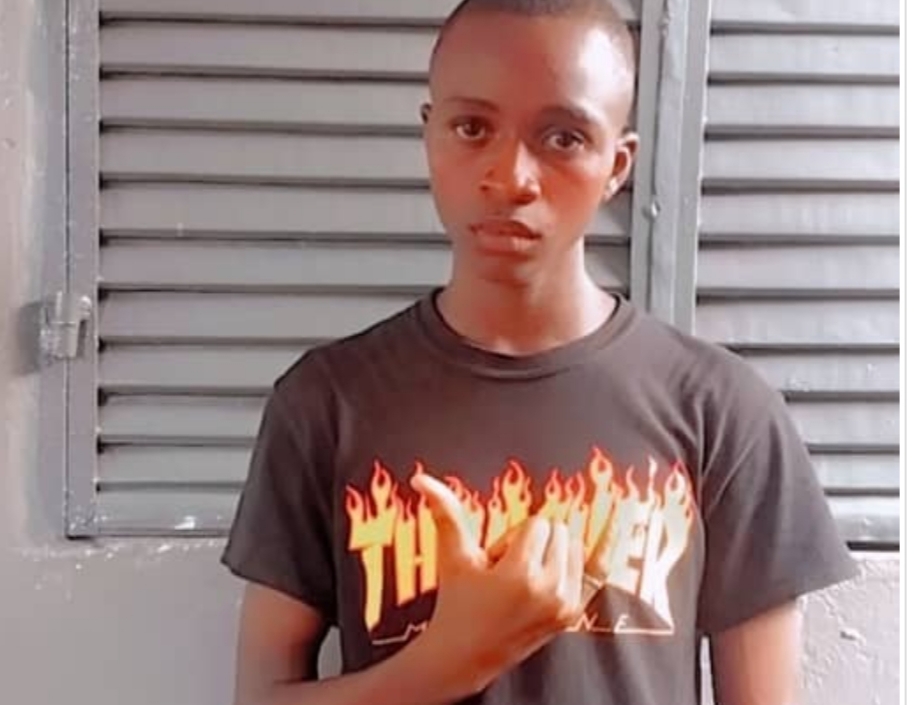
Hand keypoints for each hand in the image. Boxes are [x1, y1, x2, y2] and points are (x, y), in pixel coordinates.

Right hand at [405, 473, 592, 696]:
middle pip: (558, 530)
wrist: (467, 653)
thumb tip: (423, 478)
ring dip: (551, 553)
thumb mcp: (453, 556)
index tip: (496, 560)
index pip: (537, 523)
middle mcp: (549, 590)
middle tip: (507, 570)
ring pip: (573, 545)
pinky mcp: (573, 614)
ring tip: (522, 580)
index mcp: (521, 575)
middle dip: (533, 542)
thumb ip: (444, 512)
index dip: (512, 536)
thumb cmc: (457, 602)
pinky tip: (576, 556)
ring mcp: (565, 605)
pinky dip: (580, 559)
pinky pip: (592, 567)